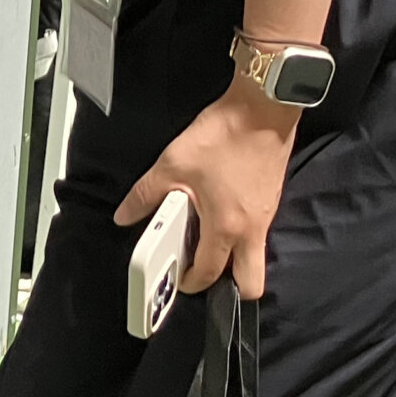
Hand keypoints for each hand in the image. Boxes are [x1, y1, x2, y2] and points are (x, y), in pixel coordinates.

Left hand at [113, 80, 299, 298]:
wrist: (263, 108)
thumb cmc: (222, 136)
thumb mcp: (173, 162)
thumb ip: (146, 194)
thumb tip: (124, 215)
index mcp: (226, 227)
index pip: (208, 273)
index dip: (189, 282)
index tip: (175, 277)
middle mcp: (252, 230)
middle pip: (250, 282)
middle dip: (228, 287)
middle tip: (200, 267)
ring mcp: (266, 216)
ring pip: (254, 257)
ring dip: (232, 257)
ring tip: (205, 236)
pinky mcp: (270, 201)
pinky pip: (257, 233)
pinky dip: (240, 233)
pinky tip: (219, 210)